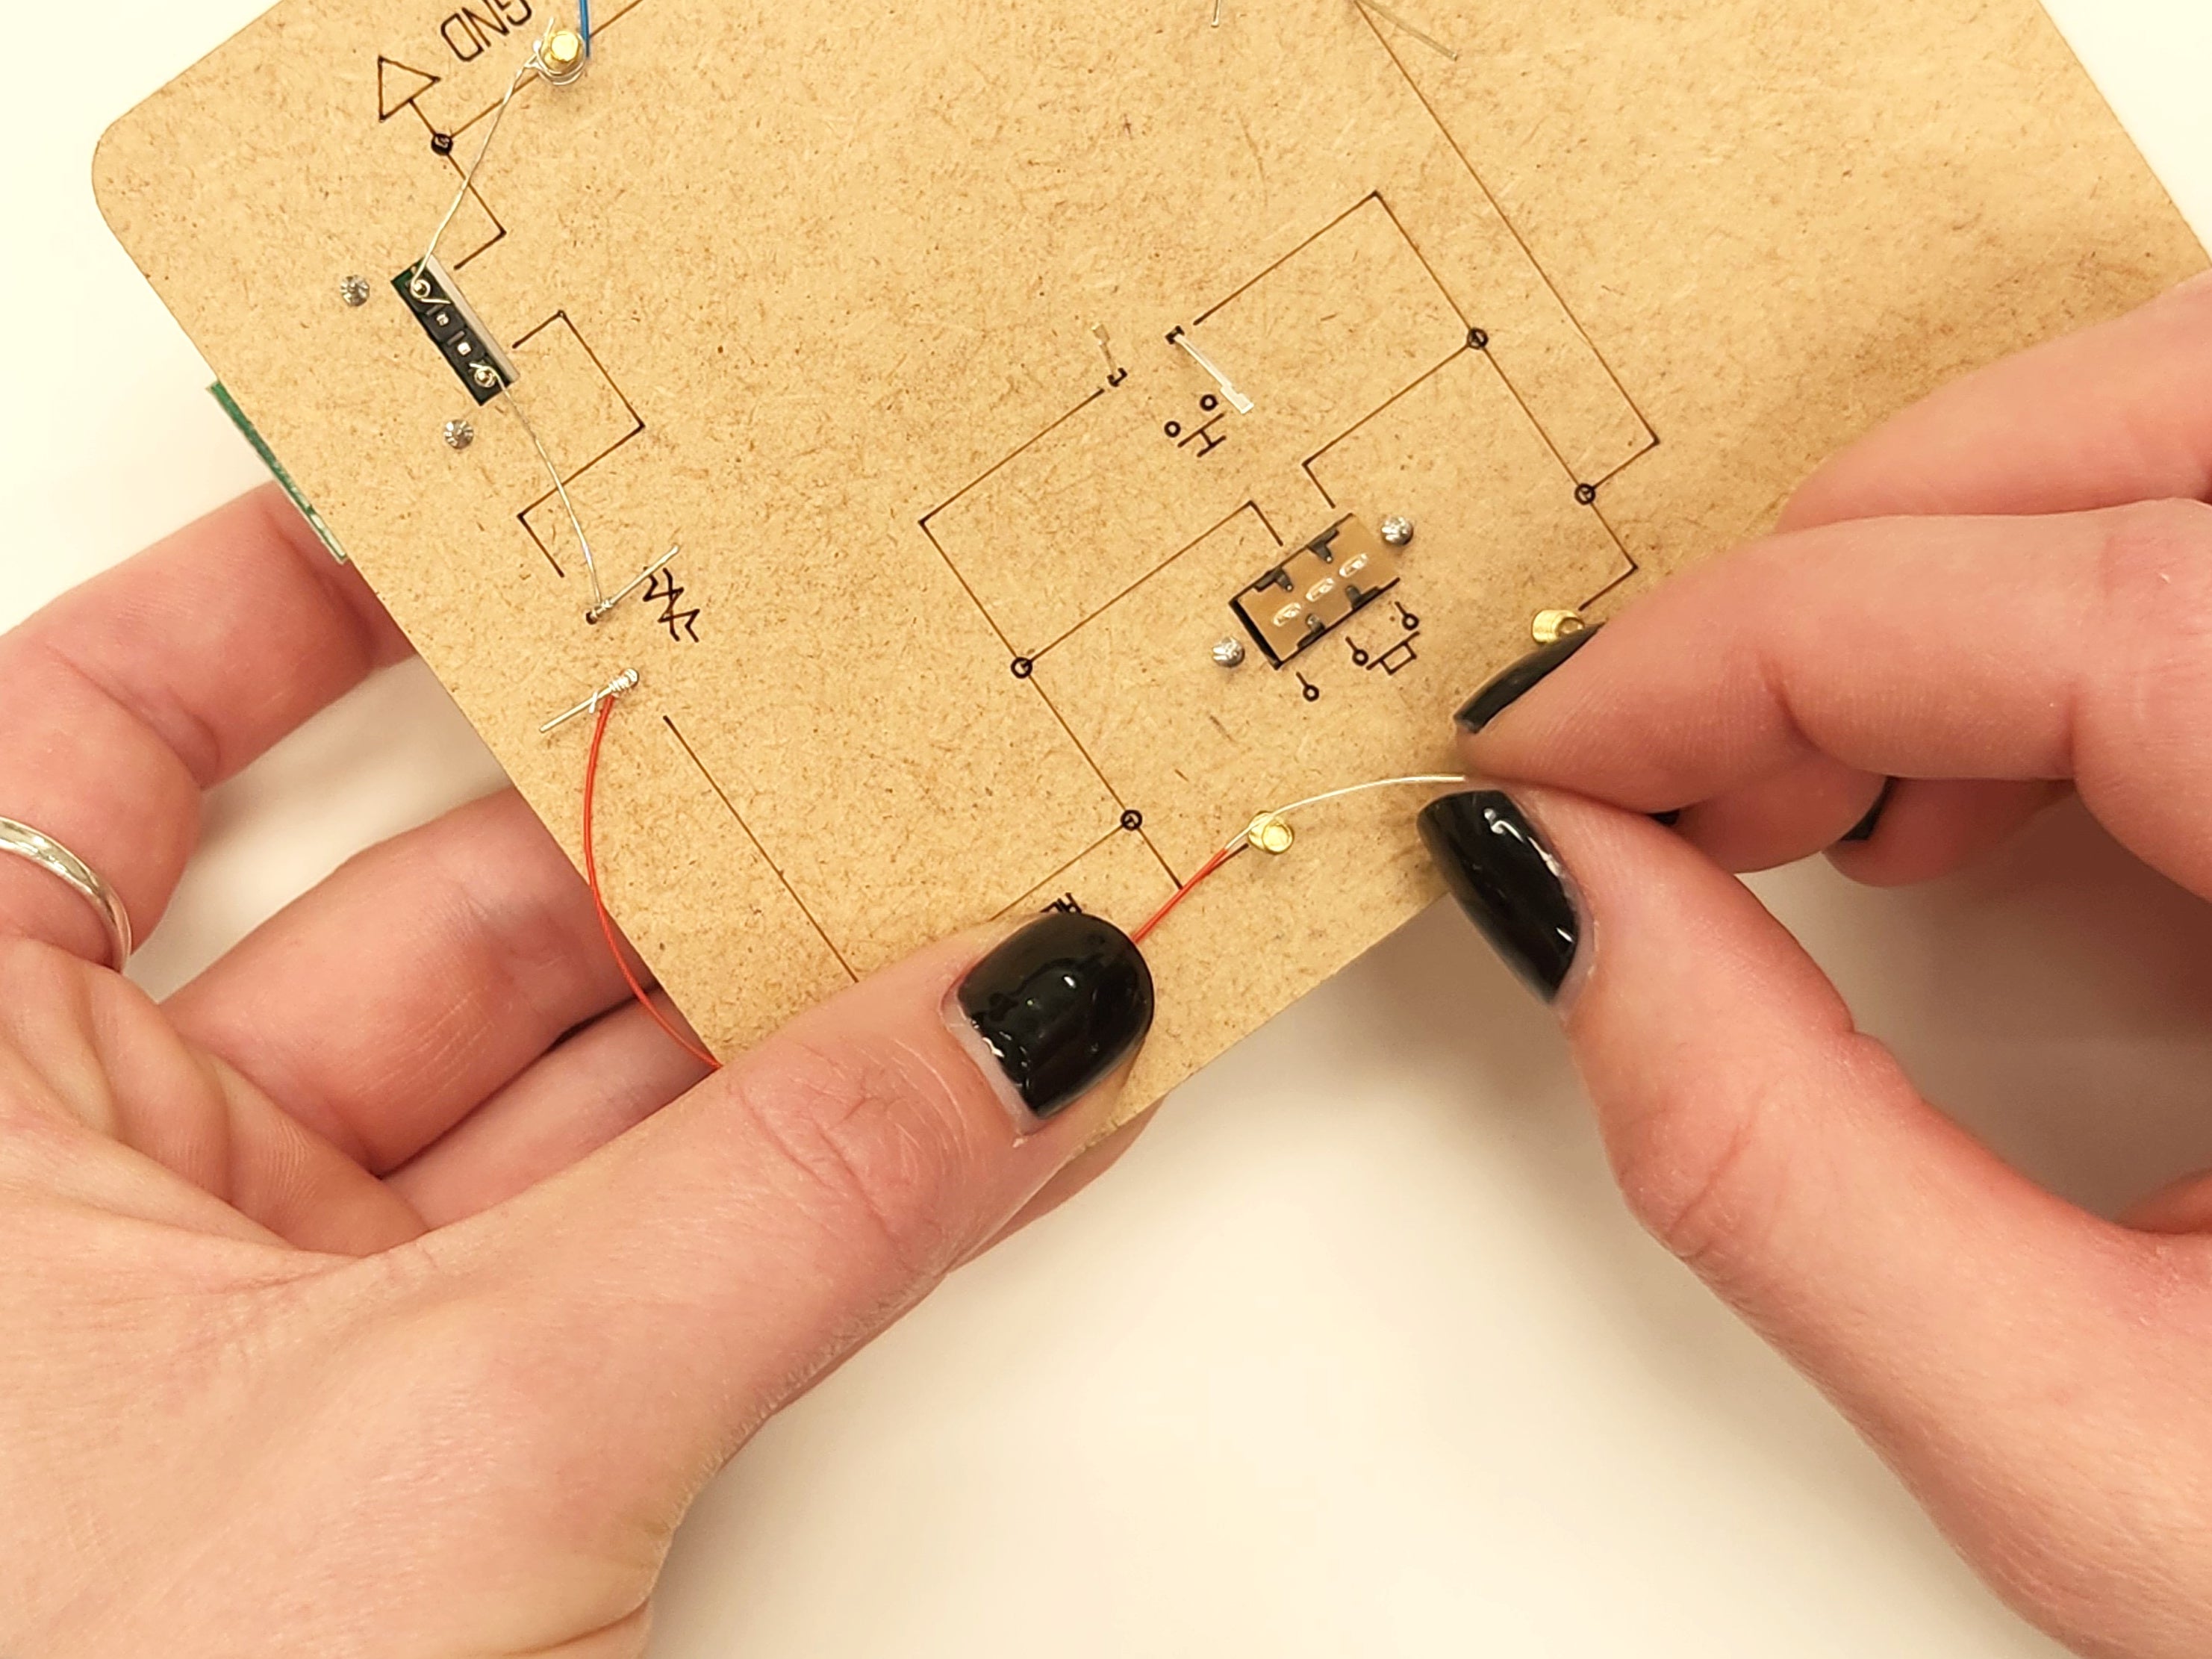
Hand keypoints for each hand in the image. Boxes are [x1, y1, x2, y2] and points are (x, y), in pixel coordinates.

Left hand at [0, 487, 1153, 1656]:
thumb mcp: (453, 1444)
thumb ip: (780, 1211)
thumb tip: (1026, 1023)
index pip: (115, 719)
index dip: (312, 578)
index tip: (507, 489)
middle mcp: (77, 1189)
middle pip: (417, 907)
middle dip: (668, 816)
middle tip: (857, 698)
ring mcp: (258, 1331)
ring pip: (562, 1096)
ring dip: (784, 1012)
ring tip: (981, 887)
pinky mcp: (409, 1458)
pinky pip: (633, 1252)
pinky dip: (796, 1183)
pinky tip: (959, 1094)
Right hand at [1421, 273, 2211, 1658]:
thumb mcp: (2112, 1457)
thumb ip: (1783, 1168)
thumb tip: (1567, 905)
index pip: (2074, 611)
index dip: (1746, 646)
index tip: (1557, 742)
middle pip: (2173, 424)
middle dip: (1858, 550)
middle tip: (1687, 759)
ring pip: (2190, 458)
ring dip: (1950, 577)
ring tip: (1816, 800)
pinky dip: (2053, 631)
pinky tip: (1972, 809)